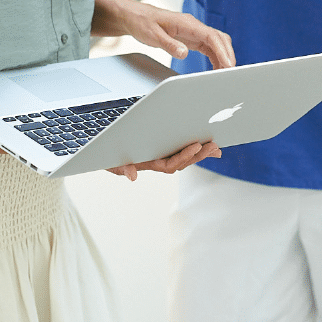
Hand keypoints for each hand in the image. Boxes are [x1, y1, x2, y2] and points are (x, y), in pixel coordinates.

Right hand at [107, 140, 221, 180]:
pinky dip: (196, 149)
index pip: (170, 164)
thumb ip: (122, 168)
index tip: (196, 145)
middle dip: (198, 154)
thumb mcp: (112, 162)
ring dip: (201, 153)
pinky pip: (182, 150)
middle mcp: (158, 162)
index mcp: (149, 164)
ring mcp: (162, 156)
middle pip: (182, 162)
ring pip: (185, 157)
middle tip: (214, 146)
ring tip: (216, 147)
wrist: (105, 151)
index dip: (184, 156)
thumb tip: (133, 176)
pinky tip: (209, 147)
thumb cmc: (109, 156)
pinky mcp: (165, 148)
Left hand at [114, 0, 234, 69]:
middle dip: (227, 55)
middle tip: (231, 73)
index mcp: (187, 23)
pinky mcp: (191, 38)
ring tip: (225, 74)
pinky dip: (216, 57)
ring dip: (223, 57)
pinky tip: (216, 68)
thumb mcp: (153, 36)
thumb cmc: (143, 23)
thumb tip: (184, 53)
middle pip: (219, 39)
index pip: (212, 36)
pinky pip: (209, 47)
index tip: (228, 65)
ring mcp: (193, 31)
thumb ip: (169, 45)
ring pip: (217, 43)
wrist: (135, 17)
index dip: (222, 51)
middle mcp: (193, 26)